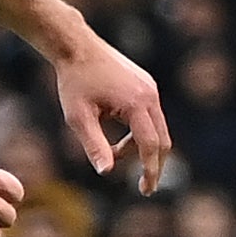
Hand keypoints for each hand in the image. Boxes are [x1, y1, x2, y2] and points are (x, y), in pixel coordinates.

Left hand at [49, 32, 170, 196]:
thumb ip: (94, 144)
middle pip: (162, 139)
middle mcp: (150, 96)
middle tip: (143, 186)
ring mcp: (151, 89)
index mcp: (136, 104)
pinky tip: (118, 136)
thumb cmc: (73, 81)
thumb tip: (106, 172)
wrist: (76, 46)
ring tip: (113, 153)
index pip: (150, 145)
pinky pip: (151, 116)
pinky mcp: (146, 85)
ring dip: (140, 147)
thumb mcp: (78, 117)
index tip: (146, 190)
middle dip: (152, 163)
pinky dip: (140, 132)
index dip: (150, 170)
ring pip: (157, 128)